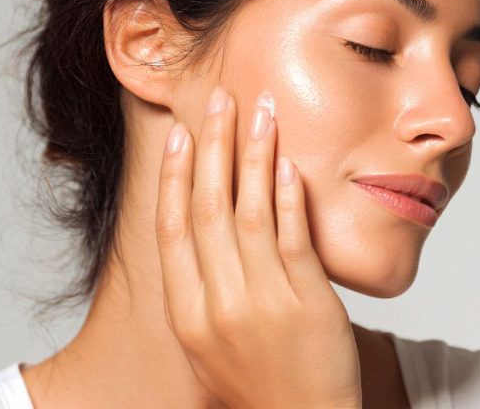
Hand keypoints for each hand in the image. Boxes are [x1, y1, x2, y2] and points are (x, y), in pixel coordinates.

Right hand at [154, 85, 361, 408]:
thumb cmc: (258, 382)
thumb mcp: (209, 344)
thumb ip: (201, 290)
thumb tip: (199, 231)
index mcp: (187, 314)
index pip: (171, 229)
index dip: (173, 176)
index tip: (178, 134)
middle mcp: (218, 305)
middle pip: (207, 209)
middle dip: (213, 146)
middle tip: (218, 99)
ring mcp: (262, 303)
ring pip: (250, 213)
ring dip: (254, 155)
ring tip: (260, 111)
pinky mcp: (308, 304)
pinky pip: (293, 238)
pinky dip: (289, 197)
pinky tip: (289, 163)